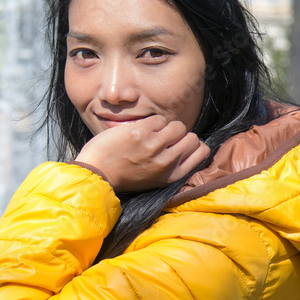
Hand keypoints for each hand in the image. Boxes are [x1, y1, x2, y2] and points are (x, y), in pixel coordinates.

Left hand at [76, 115, 209, 192]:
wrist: (97, 174)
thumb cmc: (124, 176)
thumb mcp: (154, 179)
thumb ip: (171, 165)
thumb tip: (185, 147)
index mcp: (172, 175)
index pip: (202, 152)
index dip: (193, 145)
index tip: (181, 144)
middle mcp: (167, 161)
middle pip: (191, 137)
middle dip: (179, 135)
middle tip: (164, 138)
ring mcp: (155, 146)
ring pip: (177, 126)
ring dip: (165, 127)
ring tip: (151, 134)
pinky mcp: (141, 132)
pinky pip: (158, 119)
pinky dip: (150, 122)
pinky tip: (139, 131)